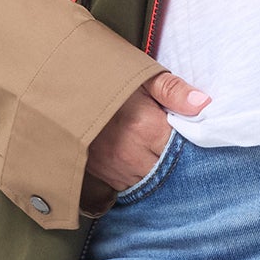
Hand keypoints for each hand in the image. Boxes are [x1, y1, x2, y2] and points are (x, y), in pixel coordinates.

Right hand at [81, 68, 210, 209]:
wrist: (56, 89)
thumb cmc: (101, 78)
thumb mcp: (140, 75)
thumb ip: (173, 90)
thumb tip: (204, 105)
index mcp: (144, 127)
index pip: (182, 147)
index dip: (188, 139)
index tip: (187, 130)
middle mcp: (129, 154)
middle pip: (168, 168)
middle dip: (174, 158)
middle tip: (169, 140)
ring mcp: (114, 168)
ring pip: (149, 180)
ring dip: (155, 169)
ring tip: (153, 149)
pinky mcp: (101, 175)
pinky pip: (129, 185)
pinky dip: (137, 175)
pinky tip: (137, 160)